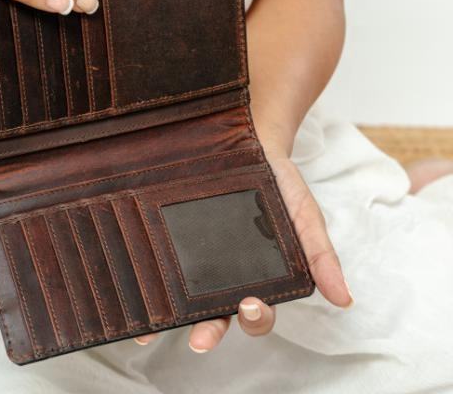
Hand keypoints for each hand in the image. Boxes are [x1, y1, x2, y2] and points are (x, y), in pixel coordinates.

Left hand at [133, 142, 353, 351]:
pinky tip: (135, 293)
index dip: (253, 318)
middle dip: (209, 331)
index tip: (249, 308)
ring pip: (184, 297)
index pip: (256, 310)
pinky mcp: (175, 235)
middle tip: (200, 339)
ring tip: (150, 332)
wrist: (250, 141)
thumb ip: (321, 255)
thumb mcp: (305, 216)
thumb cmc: (282, 183)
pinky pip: (162, 263)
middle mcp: (225, 272)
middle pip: (218, 314)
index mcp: (259, 275)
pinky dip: (148, 282)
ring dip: (169, 319)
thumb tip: (345, 299)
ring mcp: (198, 255)